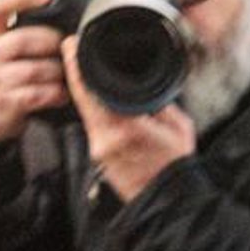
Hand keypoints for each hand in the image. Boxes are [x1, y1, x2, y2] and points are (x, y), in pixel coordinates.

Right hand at [0, 0, 66, 144]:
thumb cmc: (5, 78)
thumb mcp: (9, 50)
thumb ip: (28, 33)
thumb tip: (59, 12)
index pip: (1, 7)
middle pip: (22, 39)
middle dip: (51, 43)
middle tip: (67, 49)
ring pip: (33, 69)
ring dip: (56, 73)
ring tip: (67, 76)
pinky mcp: (5, 101)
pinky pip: (35, 95)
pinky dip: (53, 94)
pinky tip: (61, 95)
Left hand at [66, 38, 192, 201]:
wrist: (174, 204)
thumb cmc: (178, 167)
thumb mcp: (178, 125)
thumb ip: (158, 101)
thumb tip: (142, 84)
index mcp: (125, 126)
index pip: (89, 88)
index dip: (76, 65)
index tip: (71, 46)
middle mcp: (106, 138)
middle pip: (82, 98)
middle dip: (80, 76)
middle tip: (78, 55)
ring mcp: (100, 150)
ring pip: (86, 113)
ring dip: (89, 95)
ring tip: (95, 80)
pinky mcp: (100, 159)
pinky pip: (93, 127)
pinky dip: (96, 114)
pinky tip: (106, 108)